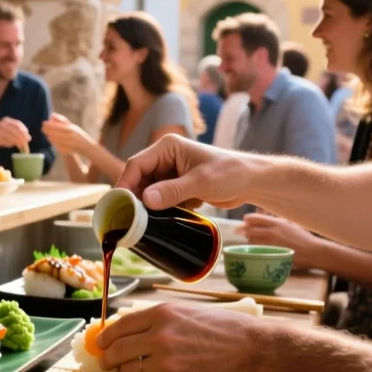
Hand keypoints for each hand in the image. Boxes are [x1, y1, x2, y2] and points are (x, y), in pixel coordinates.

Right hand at [0, 117, 30, 150]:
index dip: (24, 130)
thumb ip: (16, 132)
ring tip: (22, 147)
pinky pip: (6, 141)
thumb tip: (28, 138)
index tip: (28, 137)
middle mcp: (2, 124)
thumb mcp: (7, 130)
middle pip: (16, 130)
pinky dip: (11, 144)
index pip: (18, 124)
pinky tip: (14, 146)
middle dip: (23, 137)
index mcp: (6, 120)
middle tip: (26, 143)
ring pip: (12, 136)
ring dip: (18, 142)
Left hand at [41, 113, 91, 155]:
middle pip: (57, 133)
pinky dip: (55, 143)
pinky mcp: (70, 150)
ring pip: (57, 140)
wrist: (88, 147)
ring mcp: (70, 144)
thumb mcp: (72, 126)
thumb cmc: (79, 135)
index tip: (44, 123)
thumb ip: (62, 121)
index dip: (50, 125)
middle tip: (42, 128)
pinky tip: (51, 140)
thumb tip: (52, 115)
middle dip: (49, 131)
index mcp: (72, 129)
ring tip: (46, 134)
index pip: (59, 126)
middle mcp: (71, 136)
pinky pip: (60, 147)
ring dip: (51, 137)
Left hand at [98, 302, 271, 371]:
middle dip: (108, 360)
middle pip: (116, 352)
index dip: (105, 338)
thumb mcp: (187, 312)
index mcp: (161, 314)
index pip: (119, 327)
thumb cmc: (226, 330)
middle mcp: (159, 337)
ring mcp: (166, 363)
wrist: (255, 352)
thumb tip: (130, 331)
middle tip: (107, 364)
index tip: (100, 344)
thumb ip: (159, 321)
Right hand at [116, 134, 259, 210]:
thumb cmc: (230, 173)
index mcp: (167, 147)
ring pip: (149, 191)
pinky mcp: (178, 187)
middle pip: (139, 178)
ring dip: (147, 206)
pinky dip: (159, 210)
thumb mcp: (201, 182)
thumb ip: (173, 190)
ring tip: (142, 224)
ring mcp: (171, 173)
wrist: (252, 182)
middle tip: (129, 220)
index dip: (125, 183)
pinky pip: (161, 199)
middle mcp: (165, 158)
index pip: (137, 164)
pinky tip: (159, 223)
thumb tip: (146, 200)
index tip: (119, 204)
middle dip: (135, 198)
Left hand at [241, 213, 326, 268]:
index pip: (254, 218)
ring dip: (249, 239)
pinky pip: (258, 250)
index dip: (247, 220)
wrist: (314, 252)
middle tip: (239, 231)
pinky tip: (257, 248)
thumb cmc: (303, 238)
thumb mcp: (289, 225)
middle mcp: (273, 232)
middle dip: (243, 230)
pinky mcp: (274, 254)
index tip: (245, 221)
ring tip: (250, 239)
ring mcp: (273, 244)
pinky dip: (255, 248)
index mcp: (277, 222)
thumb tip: (260, 222)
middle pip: (249, 229)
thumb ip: (275, 223)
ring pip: (252, 240)